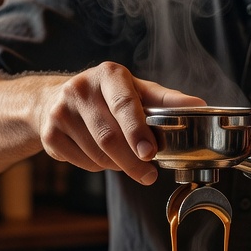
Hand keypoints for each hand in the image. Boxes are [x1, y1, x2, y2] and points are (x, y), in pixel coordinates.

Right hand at [37, 62, 204, 184]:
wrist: (55, 100)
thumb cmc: (107, 96)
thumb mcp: (136, 91)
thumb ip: (167, 100)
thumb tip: (200, 105)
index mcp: (108, 74)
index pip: (124, 104)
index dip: (137, 131)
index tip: (150, 153)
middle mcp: (80, 88)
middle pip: (109, 137)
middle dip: (132, 162)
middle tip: (149, 175)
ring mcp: (60, 111)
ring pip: (97, 154)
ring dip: (117, 165)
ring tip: (124, 159)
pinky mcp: (50, 133)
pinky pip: (82, 162)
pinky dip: (98, 167)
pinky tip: (100, 156)